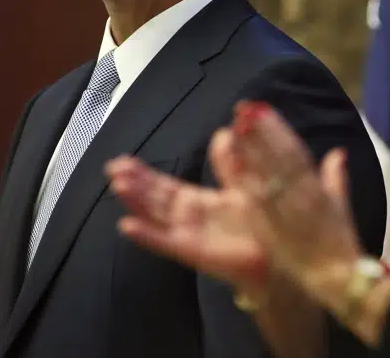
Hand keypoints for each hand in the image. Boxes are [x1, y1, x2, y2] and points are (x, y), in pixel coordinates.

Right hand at [105, 152, 267, 297]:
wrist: (277, 256)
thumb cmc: (260, 223)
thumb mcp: (243, 184)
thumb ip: (229, 161)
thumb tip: (222, 133)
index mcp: (199, 202)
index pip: (164, 185)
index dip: (144, 174)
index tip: (123, 161)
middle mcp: (189, 218)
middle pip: (154, 198)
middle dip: (133, 183)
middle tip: (112, 168)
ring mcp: (188, 235)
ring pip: (155, 215)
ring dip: (136, 201)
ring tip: (118, 186)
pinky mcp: (193, 251)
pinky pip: (165, 242)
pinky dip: (146, 235)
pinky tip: (128, 226)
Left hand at [218, 101, 364, 309]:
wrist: (340, 282)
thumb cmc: (340, 245)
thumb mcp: (340, 209)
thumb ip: (336, 179)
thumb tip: (338, 153)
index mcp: (317, 189)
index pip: (296, 153)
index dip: (277, 129)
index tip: (261, 108)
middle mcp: (302, 197)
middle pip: (280, 159)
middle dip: (263, 133)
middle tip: (244, 108)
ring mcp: (287, 214)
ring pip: (268, 176)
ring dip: (253, 151)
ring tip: (237, 127)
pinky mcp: (274, 232)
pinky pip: (260, 205)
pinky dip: (249, 184)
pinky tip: (234, 166)